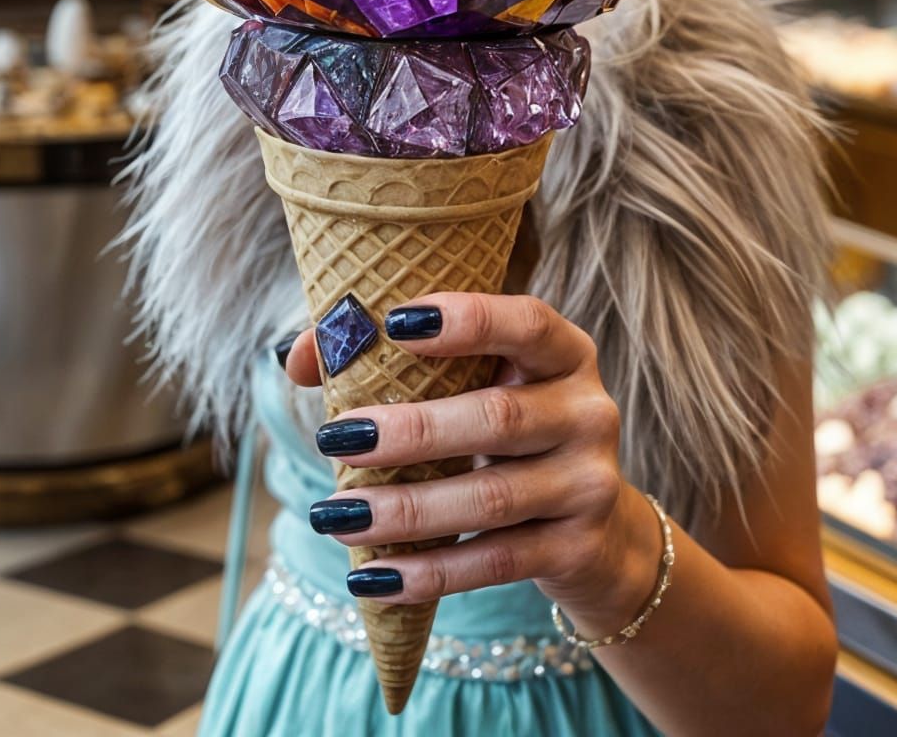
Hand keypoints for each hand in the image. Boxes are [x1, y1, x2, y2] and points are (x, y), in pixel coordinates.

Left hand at [282, 292, 663, 632]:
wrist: (596, 532)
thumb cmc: (507, 434)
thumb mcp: (475, 386)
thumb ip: (392, 359)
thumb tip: (300, 358)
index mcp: (563, 353)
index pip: (526, 321)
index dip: (467, 319)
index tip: (394, 323)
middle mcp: (587, 411)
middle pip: (498, 417)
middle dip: (411, 430)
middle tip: (335, 438)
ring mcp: (588, 484)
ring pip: (490, 497)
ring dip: (405, 510)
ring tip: (334, 515)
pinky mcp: (576, 550)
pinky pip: (495, 562)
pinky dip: (428, 572)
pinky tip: (371, 576)